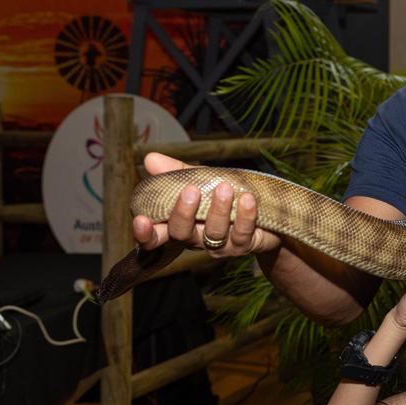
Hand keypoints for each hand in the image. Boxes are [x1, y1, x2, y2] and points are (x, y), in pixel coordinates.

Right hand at [132, 152, 280, 257]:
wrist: (264, 215)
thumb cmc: (224, 197)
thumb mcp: (201, 181)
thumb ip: (176, 173)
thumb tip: (150, 158)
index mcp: (180, 225)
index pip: (155, 237)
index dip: (145, 234)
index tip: (141, 220)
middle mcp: (196, 239)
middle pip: (182, 234)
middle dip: (183, 214)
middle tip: (190, 191)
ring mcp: (220, 246)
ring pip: (214, 234)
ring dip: (218, 210)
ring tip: (224, 188)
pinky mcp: (243, 245)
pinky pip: (242, 234)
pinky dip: (245, 216)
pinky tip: (247, 199)